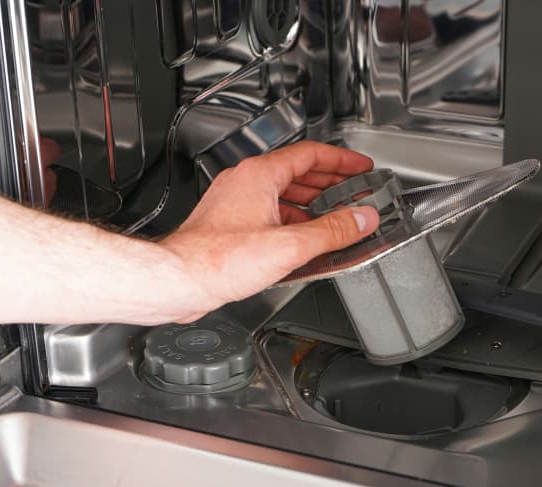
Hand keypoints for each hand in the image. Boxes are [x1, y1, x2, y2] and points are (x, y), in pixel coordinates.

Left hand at [160, 141, 379, 321]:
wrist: (180, 280)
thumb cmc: (217, 260)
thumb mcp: (289, 245)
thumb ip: (332, 231)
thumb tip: (361, 219)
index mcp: (259, 175)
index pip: (310, 154)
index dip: (341, 159)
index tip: (360, 166)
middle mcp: (245, 183)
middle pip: (298, 172)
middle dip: (330, 182)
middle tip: (354, 189)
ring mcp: (236, 202)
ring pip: (283, 193)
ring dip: (312, 202)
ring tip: (336, 214)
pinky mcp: (231, 224)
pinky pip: (270, 212)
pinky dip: (293, 220)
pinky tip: (304, 238)